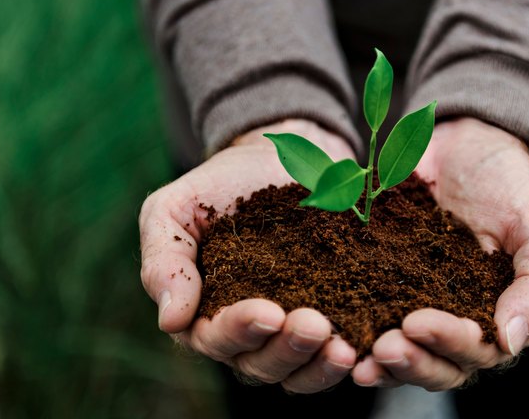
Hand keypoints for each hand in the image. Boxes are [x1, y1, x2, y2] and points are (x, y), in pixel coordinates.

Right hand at [139, 119, 359, 392]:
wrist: (274, 159)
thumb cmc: (215, 187)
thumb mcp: (172, 211)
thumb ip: (164, 261)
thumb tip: (170, 321)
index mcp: (201, 312)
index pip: (214, 338)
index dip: (239, 330)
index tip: (268, 311)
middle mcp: (244, 332)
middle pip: (260, 363)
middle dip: (286, 350)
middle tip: (314, 325)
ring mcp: (287, 330)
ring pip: (298, 371)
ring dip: (318, 365)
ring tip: (343, 346)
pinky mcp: (329, 317)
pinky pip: (333, 354)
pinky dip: (347, 358)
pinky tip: (364, 348)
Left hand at [352, 117, 528, 389]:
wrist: (461, 147)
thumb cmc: (509, 189)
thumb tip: (509, 341)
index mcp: (492, 319)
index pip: (474, 351)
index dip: (447, 344)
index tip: (417, 323)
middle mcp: (448, 321)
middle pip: (430, 362)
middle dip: (407, 361)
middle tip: (382, 347)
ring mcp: (407, 303)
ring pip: (393, 349)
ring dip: (374, 358)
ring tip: (351, 354)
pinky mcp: (372, 282)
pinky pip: (357, 310)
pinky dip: (344, 323)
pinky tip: (327, 325)